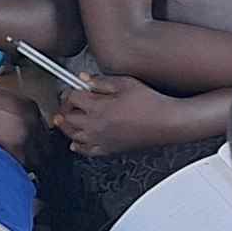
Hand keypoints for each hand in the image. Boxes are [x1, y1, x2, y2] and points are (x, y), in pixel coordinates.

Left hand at [54, 74, 194, 154]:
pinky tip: (76, 143)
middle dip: (65, 108)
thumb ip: (101, 81)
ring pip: (73, 135)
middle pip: (68, 118)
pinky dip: (78, 146)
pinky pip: (86, 151)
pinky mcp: (109, 149)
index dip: (69, 91)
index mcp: (98, 107)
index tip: (72, 88)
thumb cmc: (150, 103)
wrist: (166, 122)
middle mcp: (95, 126)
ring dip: (67, 126)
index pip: (72, 98)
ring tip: (65, 119)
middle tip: (68, 103)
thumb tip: (84, 79)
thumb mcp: (125, 83)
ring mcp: (101, 139)